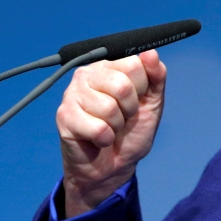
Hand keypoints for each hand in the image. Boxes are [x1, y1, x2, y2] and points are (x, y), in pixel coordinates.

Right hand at [55, 50, 166, 217]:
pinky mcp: (64, 116)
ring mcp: (73, 94)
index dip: (142, 88)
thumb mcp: (152, 103)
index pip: (134, 63)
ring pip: (109, 108)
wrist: (114, 166)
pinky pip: (97, 128)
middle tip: (121, 118)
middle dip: (129, 109)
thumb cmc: (130, 133)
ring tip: (109, 128)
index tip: (135, 100)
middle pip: (122, 85)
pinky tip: (97, 139)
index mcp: (109, 66)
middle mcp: (88, 74)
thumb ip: (156, 77)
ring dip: (116, 126)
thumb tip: (150, 54)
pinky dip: (104, 139)